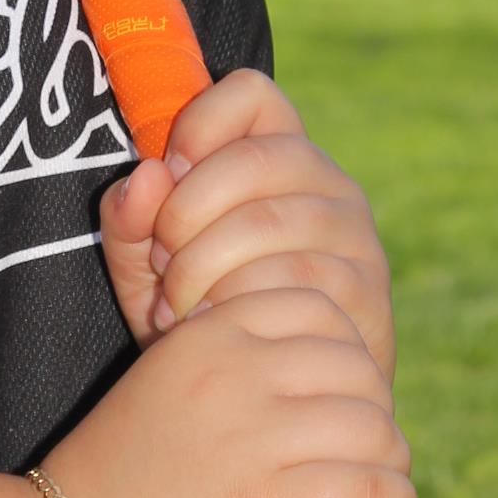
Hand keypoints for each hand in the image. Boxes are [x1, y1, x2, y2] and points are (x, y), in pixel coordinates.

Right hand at [43, 285, 414, 497]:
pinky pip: (375, 489)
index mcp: (205, 336)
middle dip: (368, 414)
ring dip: (384, 465)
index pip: (318, 309)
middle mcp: (234, 375)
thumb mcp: (162, 390)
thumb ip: (230, 371)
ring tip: (364, 495)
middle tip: (353, 458)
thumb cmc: (117, 488)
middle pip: (358, 368)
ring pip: (376, 430)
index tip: (330, 401)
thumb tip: (325, 384)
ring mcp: (256, 440)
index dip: (339, 358)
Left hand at [99, 69, 395, 379]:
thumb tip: (145, 175)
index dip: (198, 124)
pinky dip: (236, 304)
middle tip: (158, 261)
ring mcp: (354, 236)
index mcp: (279, 155)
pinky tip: (211, 330)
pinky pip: (294, 279)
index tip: (166, 174)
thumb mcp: (147, 266)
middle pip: (253, 159)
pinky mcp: (367, 290)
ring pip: (268, 222)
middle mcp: (328, 183)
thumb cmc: (202, 316)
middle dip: (184, 213)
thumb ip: (129, 220)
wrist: (267, 405)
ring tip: (174, 306)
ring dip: (201, 266)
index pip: (251, 92)